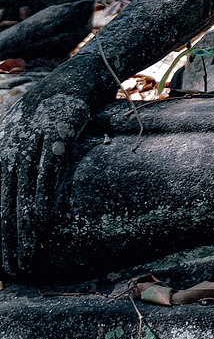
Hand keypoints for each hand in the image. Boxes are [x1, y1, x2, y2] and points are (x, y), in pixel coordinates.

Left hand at [0, 79, 91, 277]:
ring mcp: (34, 140)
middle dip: (6, 235)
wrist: (82, 73)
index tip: (1, 253)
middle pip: (4, 198)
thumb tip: (22, 177)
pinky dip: (44, 200)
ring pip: (24, 192)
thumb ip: (22, 149)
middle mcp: (13, 143)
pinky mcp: (58, 135)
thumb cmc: (59, 101)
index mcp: (3, 144)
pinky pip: (49, 175)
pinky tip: (42, 223)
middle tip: (11, 265)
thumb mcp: (31, 123)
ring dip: (24, 227)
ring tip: (26, 254)